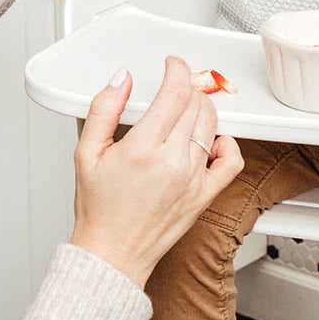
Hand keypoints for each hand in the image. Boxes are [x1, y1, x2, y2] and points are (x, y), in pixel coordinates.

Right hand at [70, 56, 243, 287]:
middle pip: (195, 104)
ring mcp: (192, 179)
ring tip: (185, 110)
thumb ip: (104, 108)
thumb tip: (122, 79)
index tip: (173, 65)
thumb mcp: (86, 152)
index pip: (176, 92)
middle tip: (174, 88)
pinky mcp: (204, 195)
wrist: (112, 254)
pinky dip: (228, 143)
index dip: (177, 69)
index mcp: (143, 148)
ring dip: (201, 108)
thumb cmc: (98, 208)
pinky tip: (212, 139)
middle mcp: (172, 162)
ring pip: (212, 125)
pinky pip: (232, 161)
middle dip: (186, 87)